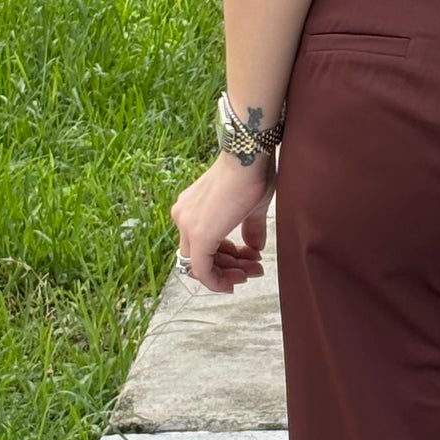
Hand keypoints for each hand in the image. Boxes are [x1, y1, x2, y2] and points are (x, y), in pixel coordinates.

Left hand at [170, 151, 274, 293]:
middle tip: (254, 269)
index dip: (225, 258)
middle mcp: (183, 217)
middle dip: (230, 267)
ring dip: (230, 273)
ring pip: (202, 266)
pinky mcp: (199, 236)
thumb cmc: (251, 174)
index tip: (247, 261)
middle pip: (201, 257)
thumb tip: (255, 248)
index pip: (202, 243)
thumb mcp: (251, 207)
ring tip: (255, 270)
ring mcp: (188, 226)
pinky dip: (218, 280)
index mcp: (191, 208)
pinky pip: (202, 270)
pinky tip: (237, 281)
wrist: (248, 158)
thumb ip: (250, 229)